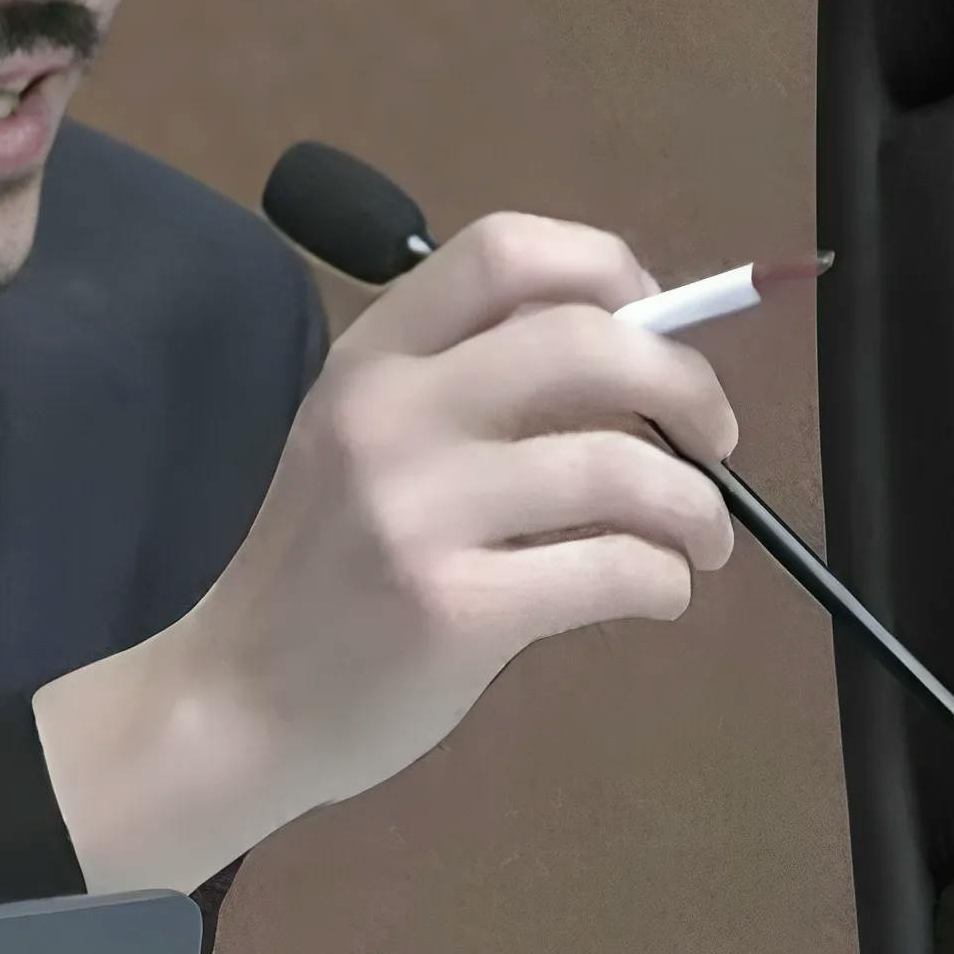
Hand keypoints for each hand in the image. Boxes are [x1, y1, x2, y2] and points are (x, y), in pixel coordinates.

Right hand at [43, 213, 741, 889]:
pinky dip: (666, 579)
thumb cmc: (323, 568)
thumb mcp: (362, 440)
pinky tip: (658, 593)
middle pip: (586, 342)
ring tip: (702, 540)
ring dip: (696, 504)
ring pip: (619, 466)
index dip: (606, 268)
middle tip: (716, 439)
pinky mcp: (454, 609)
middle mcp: (388, 416)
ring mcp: (416, 513)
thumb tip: (641, 351)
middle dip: (687, 386)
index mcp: (370, 359)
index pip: (502, 252)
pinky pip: (614, 570)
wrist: (237, 701)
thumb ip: (467, 386)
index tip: (652, 319)